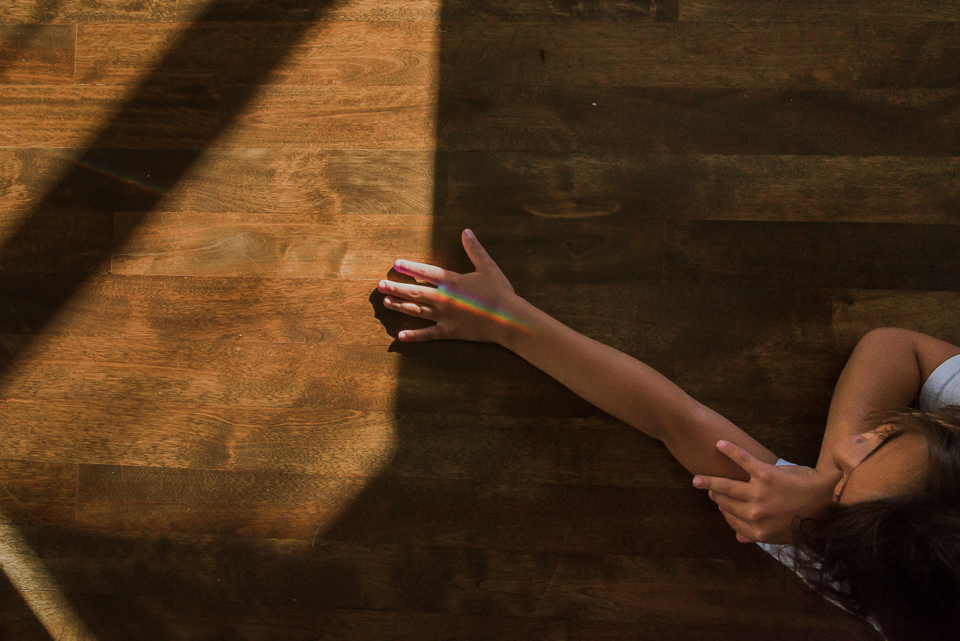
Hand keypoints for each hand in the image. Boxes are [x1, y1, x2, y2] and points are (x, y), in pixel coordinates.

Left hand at [379, 229, 518, 343]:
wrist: (507, 319)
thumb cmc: (499, 292)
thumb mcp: (488, 267)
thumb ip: (474, 249)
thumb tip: (466, 231)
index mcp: (452, 282)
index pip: (426, 272)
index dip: (410, 267)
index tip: (396, 264)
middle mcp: (443, 299)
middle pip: (415, 292)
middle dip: (396, 288)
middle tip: (380, 285)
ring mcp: (444, 317)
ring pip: (417, 311)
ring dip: (400, 306)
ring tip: (386, 302)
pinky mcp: (449, 332)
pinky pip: (428, 334)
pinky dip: (414, 336)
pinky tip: (400, 336)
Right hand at [693, 441, 841, 543]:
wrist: (828, 502)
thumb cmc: (806, 519)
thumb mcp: (782, 535)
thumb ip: (757, 536)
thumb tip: (737, 538)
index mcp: (759, 530)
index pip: (732, 521)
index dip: (723, 512)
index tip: (718, 505)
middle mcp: (755, 514)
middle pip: (726, 503)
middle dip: (715, 496)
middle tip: (705, 487)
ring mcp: (759, 493)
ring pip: (727, 487)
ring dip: (712, 481)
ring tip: (701, 478)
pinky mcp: (765, 474)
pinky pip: (743, 460)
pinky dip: (730, 451)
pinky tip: (719, 445)